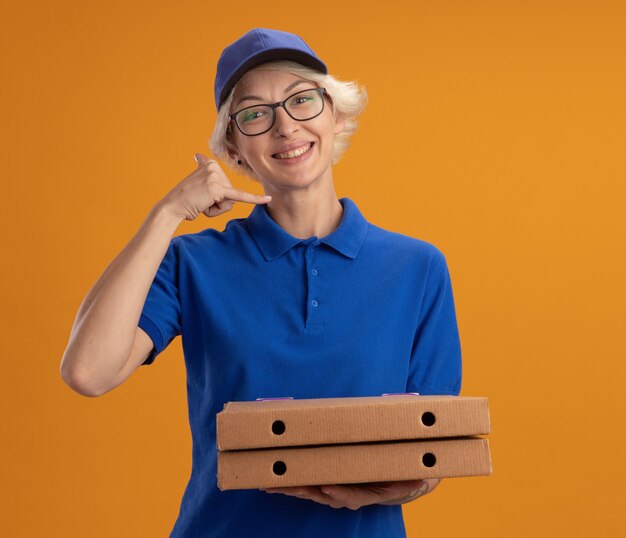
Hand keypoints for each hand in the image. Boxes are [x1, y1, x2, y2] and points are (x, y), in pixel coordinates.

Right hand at [158, 153, 270, 221]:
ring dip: (216, 207)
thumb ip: (202, 170)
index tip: (200, 192)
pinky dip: (254, 200)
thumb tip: (198, 156)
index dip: (215, 196)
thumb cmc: (184, 199)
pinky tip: (266, 199)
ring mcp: (215, 177)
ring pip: (231, 199)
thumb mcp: (196, 181)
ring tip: (201, 203)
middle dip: (217, 203)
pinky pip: (240, 198)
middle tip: (199, 201)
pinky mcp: (218, 189)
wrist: (172, 208)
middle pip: (230, 191)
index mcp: (210, 164)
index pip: (225, 184)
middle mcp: (213, 167)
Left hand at [260, 478, 439, 509]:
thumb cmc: (397, 480)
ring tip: (270, 484)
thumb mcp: (407, 481)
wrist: (392, 486)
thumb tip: (420, 480)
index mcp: (364, 494)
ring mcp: (333, 492)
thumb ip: (410, 481)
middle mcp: (346, 496)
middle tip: (287, 486)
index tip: (328, 489)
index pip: (351, 495)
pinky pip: (305, 486)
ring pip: (309, 491)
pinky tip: (270, 483)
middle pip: (322, 495)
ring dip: (290, 488)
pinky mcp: (325, 485)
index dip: (340, 492)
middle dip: (303, 490)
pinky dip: (288, 484)